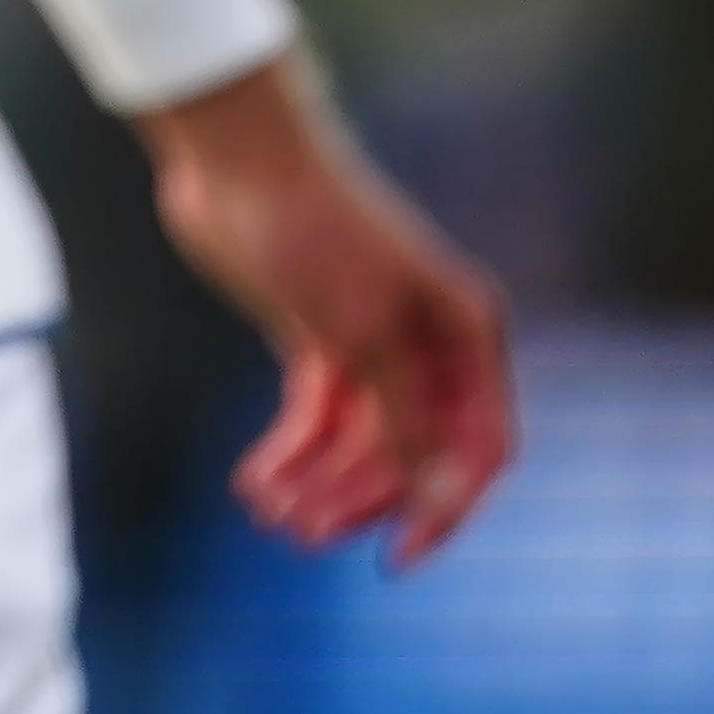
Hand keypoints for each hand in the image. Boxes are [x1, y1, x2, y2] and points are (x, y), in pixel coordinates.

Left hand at [144, 54, 516, 564]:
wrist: (236, 157)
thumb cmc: (315, 230)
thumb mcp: (365, 334)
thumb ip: (405, 419)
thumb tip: (438, 494)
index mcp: (466, 337)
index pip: (478, 448)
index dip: (444, 507)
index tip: (397, 556)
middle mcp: (429, 346)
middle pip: (410, 453)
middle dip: (360, 498)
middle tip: (302, 532)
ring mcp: (371, 344)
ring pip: (359, 442)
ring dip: (318, 483)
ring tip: (269, 512)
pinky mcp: (317, 339)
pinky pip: (315, 417)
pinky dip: (290, 452)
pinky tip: (256, 482)